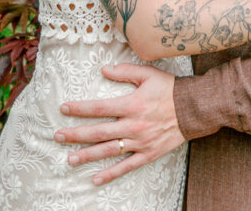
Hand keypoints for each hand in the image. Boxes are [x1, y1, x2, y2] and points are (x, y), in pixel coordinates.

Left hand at [54, 62, 184, 185]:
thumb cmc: (169, 88)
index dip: (79, 109)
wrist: (193, 108)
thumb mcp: (148, 74)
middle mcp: (132, 125)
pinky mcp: (148, 154)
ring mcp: (139, 142)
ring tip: (70, 159)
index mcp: (131, 104)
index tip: (63, 108)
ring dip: (87, 156)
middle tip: (57, 136)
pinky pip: (126, 167)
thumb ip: (125, 71)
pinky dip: (110, 174)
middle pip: (98, 132)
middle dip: (76, 134)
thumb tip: (104, 70)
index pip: (99, 107)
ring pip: (108, 151)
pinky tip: (96, 180)